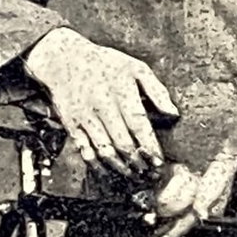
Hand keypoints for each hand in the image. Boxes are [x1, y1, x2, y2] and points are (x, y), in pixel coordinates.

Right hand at [24, 29, 178, 177]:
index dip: (150, 146)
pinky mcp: (72, 126)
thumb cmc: (104, 64)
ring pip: (104, 151)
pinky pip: (85, 152)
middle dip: (139, 163)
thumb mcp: (135, 68)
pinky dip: (99, 167)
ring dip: (121, 168)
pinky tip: (111, 173)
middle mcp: (102, 106)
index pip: (138, 125)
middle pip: (122, 142)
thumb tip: (174, 114)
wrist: (63, 60)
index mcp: (120, 91)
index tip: (159, 162)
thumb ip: (157, 90)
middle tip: (150, 174)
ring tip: (135, 176)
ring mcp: (85, 118)